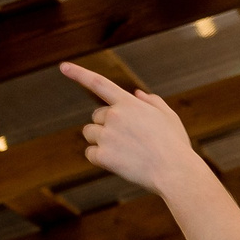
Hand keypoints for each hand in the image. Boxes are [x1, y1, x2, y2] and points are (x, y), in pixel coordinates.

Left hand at [62, 62, 199, 195]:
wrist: (176, 173)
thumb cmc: (175, 146)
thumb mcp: (169, 117)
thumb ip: (152, 102)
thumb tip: (137, 94)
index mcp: (129, 103)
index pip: (99, 83)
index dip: (79, 74)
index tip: (63, 66)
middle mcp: (114, 115)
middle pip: (95, 118)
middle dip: (106, 127)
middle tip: (128, 142)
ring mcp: (107, 135)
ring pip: (90, 134)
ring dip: (101, 142)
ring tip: (126, 153)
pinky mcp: (103, 155)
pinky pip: (90, 154)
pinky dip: (100, 159)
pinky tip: (120, 164)